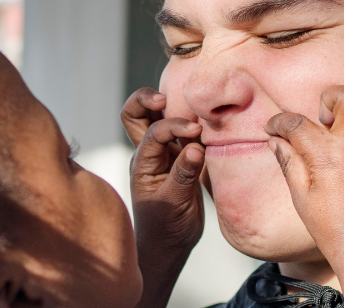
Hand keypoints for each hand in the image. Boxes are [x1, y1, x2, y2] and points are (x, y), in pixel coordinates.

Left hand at [121, 88, 205, 307]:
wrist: (169, 245)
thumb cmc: (166, 227)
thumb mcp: (174, 203)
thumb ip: (184, 175)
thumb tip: (196, 147)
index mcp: (142, 162)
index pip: (153, 132)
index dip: (173, 126)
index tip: (196, 132)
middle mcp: (149, 152)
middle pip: (136, 113)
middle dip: (146, 99)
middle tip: (166, 98)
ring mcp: (164, 152)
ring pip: (157, 117)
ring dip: (171, 107)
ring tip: (194, 107)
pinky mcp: (181, 157)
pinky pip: (182, 132)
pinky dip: (192, 123)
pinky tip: (207, 124)